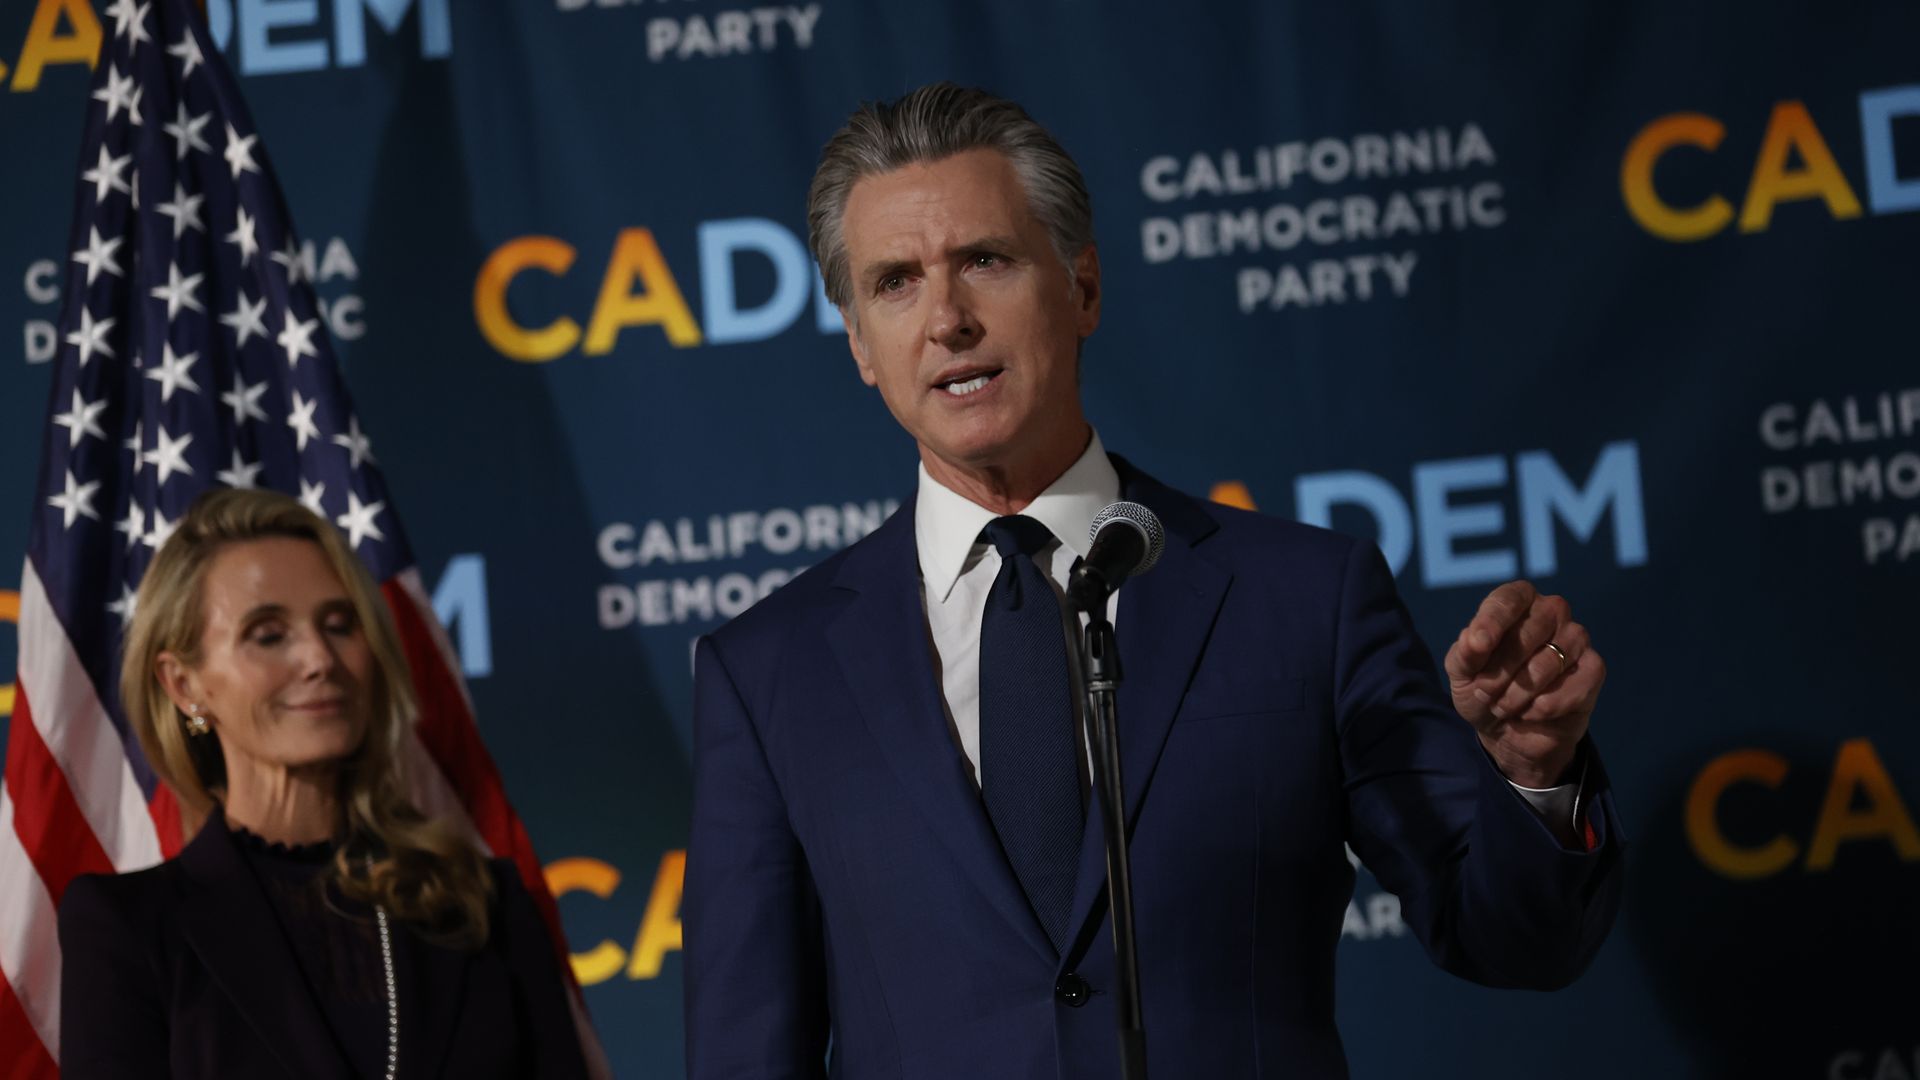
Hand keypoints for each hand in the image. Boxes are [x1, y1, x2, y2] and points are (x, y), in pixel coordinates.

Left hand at [1443, 581, 1604, 787]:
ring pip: (1549, 661)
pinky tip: (1532, 712)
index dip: (1492, 622)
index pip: (1508, 599)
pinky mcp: (1593, 668)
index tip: (1477, 645)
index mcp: (1517, 601)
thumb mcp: (1461, 674)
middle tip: (1484, 692)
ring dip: (1518, 693)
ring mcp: (1576, 638)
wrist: (1507, 732)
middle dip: (1500, 670)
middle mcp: (1551, 611)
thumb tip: (1473, 639)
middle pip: (1528, 633)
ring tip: (1503, 706)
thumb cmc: (1483, 689)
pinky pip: (1574, 685)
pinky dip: (1546, 706)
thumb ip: (1464, 654)